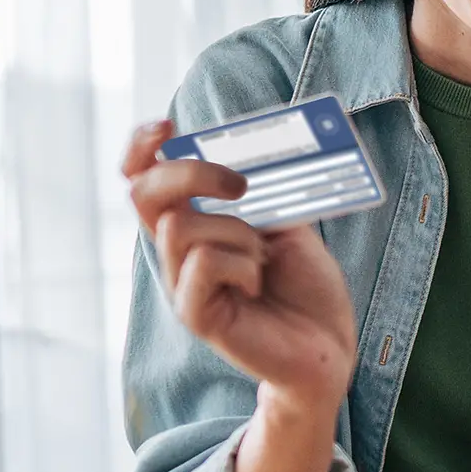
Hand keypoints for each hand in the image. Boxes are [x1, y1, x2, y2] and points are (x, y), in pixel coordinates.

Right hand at [122, 118, 358, 408]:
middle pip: (144, 195)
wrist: (327, 346)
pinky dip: (241, 264)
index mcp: (196, 226)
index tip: (168, 126)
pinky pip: (203, 264)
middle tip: (240, 185)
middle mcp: (177, 254)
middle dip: (190, 173)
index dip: (142, 148)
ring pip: (181, 228)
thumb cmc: (306, 286)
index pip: (143, 180)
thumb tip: (243, 155)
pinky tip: (258, 284)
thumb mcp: (286, 223)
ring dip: (236, 232)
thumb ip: (260, 193)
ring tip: (263, 259)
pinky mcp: (196, 315)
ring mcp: (182, 285)